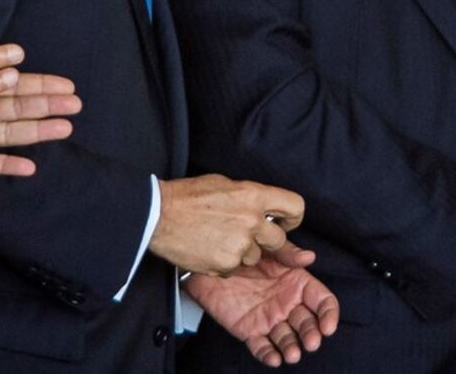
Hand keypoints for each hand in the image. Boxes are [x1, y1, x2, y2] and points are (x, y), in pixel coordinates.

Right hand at [151, 174, 304, 274]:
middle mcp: (251, 221)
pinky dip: (225, 264)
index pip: (295, 206)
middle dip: (267, 241)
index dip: (293, 217)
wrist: (160, 215)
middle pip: (278, 240)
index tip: (287, 222)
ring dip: (243, 253)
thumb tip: (264, 208)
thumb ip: (251, 198)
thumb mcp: (227, 184)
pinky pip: (234, 270)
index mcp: (254, 196)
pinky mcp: (224, 265)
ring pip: (254, 257)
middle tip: (249, 235)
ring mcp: (239, 245)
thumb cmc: (190, 196)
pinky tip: (210, 250)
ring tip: (220, 239)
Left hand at [185, 242, 338, 365]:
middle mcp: (287, 303)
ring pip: (286, 338)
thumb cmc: (245, 252)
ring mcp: (269, 318)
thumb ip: (289, 253)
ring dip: (291, 348)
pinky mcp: (250, 330)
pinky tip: (275, 359)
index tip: (328, 327)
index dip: (328, 314)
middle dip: (311, 334)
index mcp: (297, 283)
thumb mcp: (270, 248)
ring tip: (292, 354)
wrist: (213, 262)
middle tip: (311, 342)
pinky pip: (261, 347)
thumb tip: (310, 257)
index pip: (322, 301)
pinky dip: (268, 355)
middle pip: (307, 323)